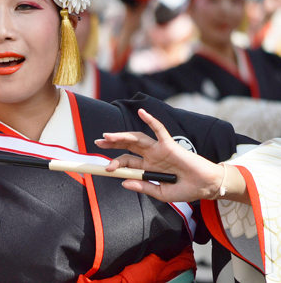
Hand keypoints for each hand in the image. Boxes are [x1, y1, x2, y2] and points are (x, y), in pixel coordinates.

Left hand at [95, 109, 231, 202]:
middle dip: (112, 143)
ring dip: (122, 136)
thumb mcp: (161, 193)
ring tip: (108, 136)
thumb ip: (143, 187)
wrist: (206, 186)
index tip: (105, 169)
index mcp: (148, 168)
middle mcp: (151, 156)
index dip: (115, 164)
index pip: (127, 163)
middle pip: (128, 147)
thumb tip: (123, 182)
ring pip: (137, 139)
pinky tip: (142, 112)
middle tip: (98, 142)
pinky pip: (159, 130)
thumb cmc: (186, 190)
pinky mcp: (169, 144)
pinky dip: (151, 120)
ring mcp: (159, 149)